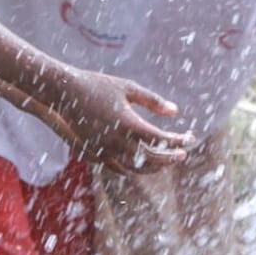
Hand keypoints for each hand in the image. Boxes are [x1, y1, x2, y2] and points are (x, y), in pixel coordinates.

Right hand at [49, 69, 195, 174]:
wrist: (65, 93)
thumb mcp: (128, 88)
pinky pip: (117, 168)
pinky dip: (133, 168)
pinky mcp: (94, 153)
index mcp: (128, 124)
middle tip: (182, 154)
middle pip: (150, 158)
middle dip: (169, 158)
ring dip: (152, 167)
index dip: (177, 141)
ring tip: (165, 161)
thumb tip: (176, 112)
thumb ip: (153, 101)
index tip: (189, 139)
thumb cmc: (99, 86)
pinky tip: (141, 161)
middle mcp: (116, 141)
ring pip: (134, 168)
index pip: (160, 139)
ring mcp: (104, 150)